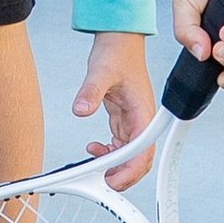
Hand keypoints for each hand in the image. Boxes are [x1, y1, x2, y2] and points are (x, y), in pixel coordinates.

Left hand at [72, 32, 155, 188]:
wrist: (118, 40)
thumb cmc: (117, 53)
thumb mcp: (100, 72)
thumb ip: (90, 92)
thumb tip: (80, 110)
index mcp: (143, 112)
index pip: (142, 150)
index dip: (130, 170)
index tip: (114, 179)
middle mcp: (141, 119)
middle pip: (140, 158)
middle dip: (124, 174)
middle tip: (103, 182)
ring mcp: (134, 120)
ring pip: (129, 154)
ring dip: (114, 165)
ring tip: (94, 168)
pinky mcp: (124, 118)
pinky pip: (120, 144)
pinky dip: (108, 152)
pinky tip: (93, 148)